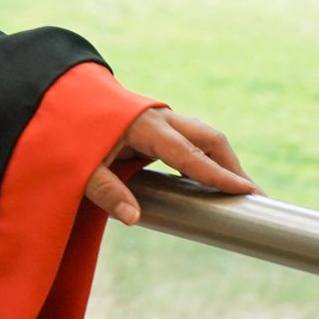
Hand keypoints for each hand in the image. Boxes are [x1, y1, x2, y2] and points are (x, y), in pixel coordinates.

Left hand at [83, 110, 255, 226]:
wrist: (63, 99)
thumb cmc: (71, 134)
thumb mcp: (80, 166)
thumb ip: (106, 191)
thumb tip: (134, 218)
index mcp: (144, 126)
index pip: (190, 155)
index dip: (219, 175)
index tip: (247, 191)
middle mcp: (161, 118)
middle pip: (210, 140)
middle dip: (233, 167)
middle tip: (256, 197)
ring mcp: (164, 119)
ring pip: (206, 138)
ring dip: (225, 162)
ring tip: (242, 193)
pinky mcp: (161, 126)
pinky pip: (194, 141)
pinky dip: (209, 159)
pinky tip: (215, 181)